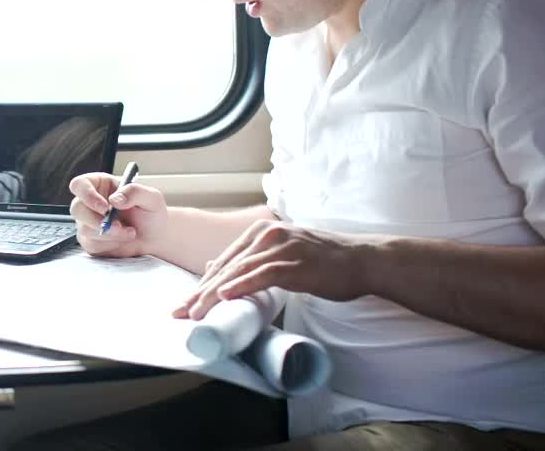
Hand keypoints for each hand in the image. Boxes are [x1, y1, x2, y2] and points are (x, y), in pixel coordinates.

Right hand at [68, 172, 169, 257]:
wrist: (155, 237)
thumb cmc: (151, 213)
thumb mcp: (151, 197)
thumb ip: (135, 192)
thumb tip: (115, 199)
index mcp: (99, 185)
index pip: (79, 185)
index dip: (87, 195)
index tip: (105, 207)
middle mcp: (90, 203)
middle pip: (77, 209)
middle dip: (97, 220)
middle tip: (118, 225)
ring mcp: (87, 223)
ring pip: (85, 229)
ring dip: (110, 234)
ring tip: (130, 232)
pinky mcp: (90, 241)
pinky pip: (92, 245)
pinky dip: (110, 245)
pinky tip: (123, 240)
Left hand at [173, 219, 373, 319]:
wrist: (363, 260)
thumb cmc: (325, 262)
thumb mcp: (283, 256)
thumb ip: (252, 261)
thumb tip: (217, 269)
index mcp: (261, 232)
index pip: (225, 260)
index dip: (203, 283)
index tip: (185, 303)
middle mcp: (267, 235)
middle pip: (227, 265)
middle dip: (201, 291)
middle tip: (181, 312)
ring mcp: (281, 247)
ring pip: (239, 271)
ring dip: (215, 294)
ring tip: (197, 312)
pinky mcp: (295, 262)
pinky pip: (263, 274)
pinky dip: (243, 285)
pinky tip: (226, 296)